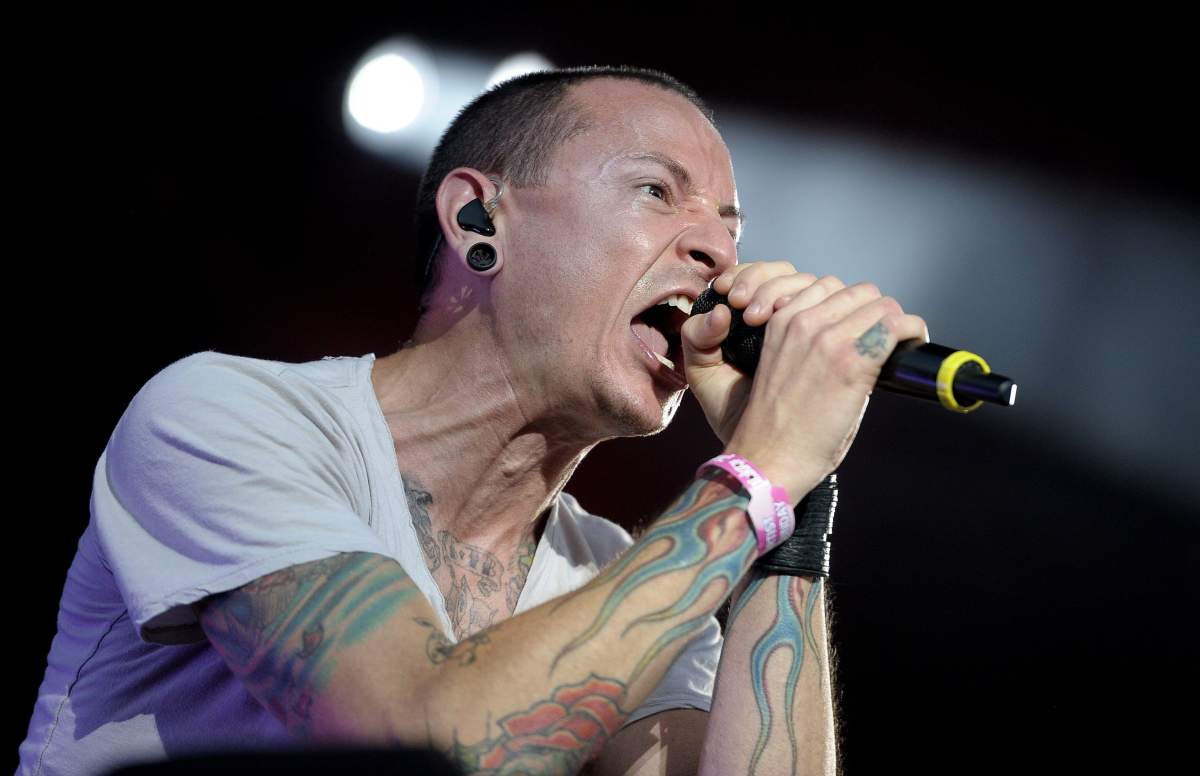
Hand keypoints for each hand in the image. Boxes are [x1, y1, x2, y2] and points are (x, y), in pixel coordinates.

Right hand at [680, 262, 927, 500]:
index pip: (828, 286)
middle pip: (860, 291)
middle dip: (875, 312)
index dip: (848, 307)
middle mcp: (803, 322)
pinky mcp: (853, 362)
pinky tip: (914, 344)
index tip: (858, 327)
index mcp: (781, 321)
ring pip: (882, 304)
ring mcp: (829, 339)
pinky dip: (912, 332)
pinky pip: (896, 326)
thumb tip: (850, 339)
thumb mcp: (779, 367)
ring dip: (894, 322)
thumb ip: (807, 345)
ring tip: (900, 343)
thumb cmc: (773, 426)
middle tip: (883, 338)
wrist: (767, 457)